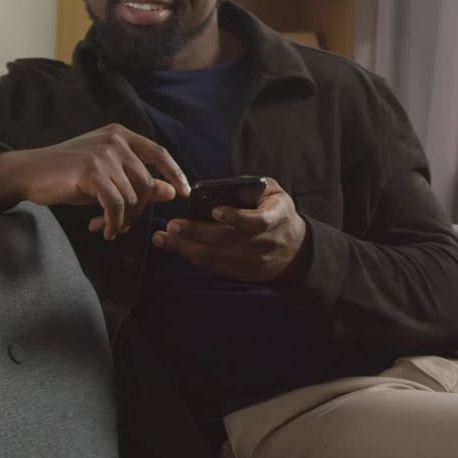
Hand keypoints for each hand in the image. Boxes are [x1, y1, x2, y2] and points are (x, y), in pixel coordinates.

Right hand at [0, 124, 189, 239]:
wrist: (29, 172)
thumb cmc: (69, 174)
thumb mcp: (108, 176)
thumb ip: (139, 181)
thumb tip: (171, 191)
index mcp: (121, 135)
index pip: (158, 153)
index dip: (175, 173)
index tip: (186, 192)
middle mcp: (115, 140)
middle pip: (146, 183)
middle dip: (138, 211)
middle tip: (123, 226)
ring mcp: (103, 154)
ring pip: (131, 197)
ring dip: (122, 219)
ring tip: (107, 226)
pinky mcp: (91, 171)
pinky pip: (116, 205)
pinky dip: (114, 222)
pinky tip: (106, 229)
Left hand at [152, 177, 306, 281]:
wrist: (295, 250)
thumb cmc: (279, 213)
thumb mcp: (276, 193)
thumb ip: (255, 186)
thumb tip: (227, 185)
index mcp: (275, 219)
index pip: (256, 221)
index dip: (236, 217)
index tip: (215, 211)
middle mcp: (263, 243)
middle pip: (227, 240)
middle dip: (198, 232)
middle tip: (174, 225)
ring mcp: (251, 261)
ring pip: (215, 257)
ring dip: (186, 248)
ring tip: (163, 238)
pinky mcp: (241, 272)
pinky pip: (213, 266)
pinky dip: (191, 256)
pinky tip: (174, 246)